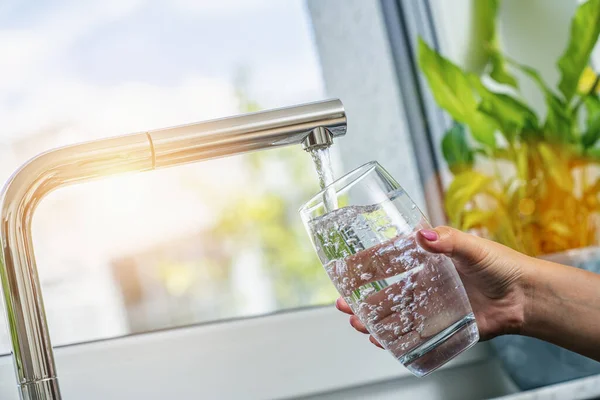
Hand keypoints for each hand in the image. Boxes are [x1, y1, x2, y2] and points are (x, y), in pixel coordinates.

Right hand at [336, 226, 529, 347]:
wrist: (527, 297)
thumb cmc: (502, 266)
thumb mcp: (473, 247)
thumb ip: (448, 241)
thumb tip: (424, 235)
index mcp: (428, 260)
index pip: (390, 261)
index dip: (366, 265)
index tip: (347, 268)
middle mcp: (426, 284)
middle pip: (385, 292)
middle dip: (361, 298)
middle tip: (343, 302)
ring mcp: (432, 307)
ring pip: (395, 315)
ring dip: (373, 319)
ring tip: (357, 323)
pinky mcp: (443, 327)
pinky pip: (414, 335)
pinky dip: (395, 339)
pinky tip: (380, 340)